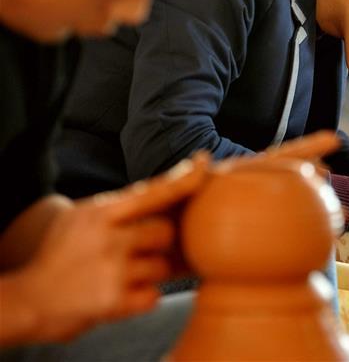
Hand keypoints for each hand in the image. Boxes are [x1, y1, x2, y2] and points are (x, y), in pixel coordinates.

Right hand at [7, 159, 206, 343]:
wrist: (28, 299)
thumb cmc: (65, 255)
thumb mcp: (85, 219)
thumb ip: (124, 208)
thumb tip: (175, 191)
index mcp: (100, 211)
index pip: (152, 190)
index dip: (183, 178)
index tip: (203, 162)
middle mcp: (107, 237)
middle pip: (165, 231)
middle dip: (157, 244)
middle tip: (131, 252)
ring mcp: (112, 270)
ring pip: (163, 266)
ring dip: (148, 274)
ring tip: (118, 275)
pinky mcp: (114, 302)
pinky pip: (154, 296)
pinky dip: (142, 297)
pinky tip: (118, 293)